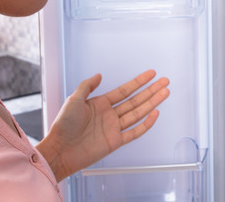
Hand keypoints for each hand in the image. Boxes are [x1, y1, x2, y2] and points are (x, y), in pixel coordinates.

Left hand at [36, 70, 169, 181]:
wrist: (60, 150)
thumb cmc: (63, 126)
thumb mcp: (74, 99)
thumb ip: (87, 86)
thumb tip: (99, 75)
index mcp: (101, 104)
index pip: (125, 90)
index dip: (139, 81)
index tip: (151, 74)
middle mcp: (110, 115)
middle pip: (136, 100)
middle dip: (151, 90)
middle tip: (165, 81)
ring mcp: (114, 128)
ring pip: (138, 113)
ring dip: (152, 103)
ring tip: (165, 93)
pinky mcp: (115, 142)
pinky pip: (135, 132)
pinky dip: (146, 124)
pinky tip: (155, 114)